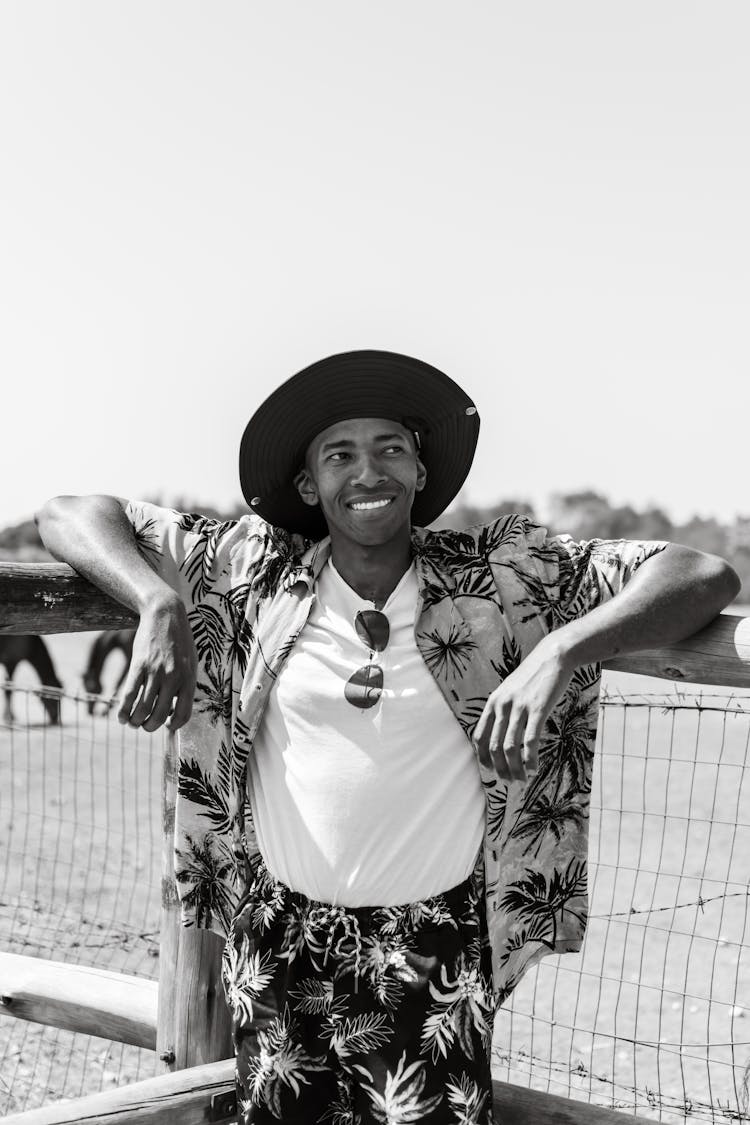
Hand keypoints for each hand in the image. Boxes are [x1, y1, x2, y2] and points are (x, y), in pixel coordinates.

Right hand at [118, 593, 197, 731]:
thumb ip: (184, 685)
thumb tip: (173, 710)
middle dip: (150, 727)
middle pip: (160, 716)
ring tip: (132, 722)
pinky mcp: (139, 665)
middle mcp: (174, 678)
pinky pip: (129, 695)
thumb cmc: (179, 641)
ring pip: (142, 709)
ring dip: (135, 722)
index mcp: (189, 679)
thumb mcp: (189, 663)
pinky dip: (123, 710)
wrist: (165, 614)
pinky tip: (120, 716)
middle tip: (145, 726)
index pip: (183, 714)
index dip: (174, 726)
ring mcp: (155, 672)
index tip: (167, 727)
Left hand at [473, 633, 573, 782]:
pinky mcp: (537, 709)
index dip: (483, 757)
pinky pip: (530, 741)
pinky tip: (534, 769)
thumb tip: (501, 731)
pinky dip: (530, 759)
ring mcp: (519, 707)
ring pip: (510, 747)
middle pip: (494, 747)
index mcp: (493, 702)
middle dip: (501, 769)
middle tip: (510, 782)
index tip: (492, 770)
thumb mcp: (511, 690)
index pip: (479, 737)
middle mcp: (502, 706)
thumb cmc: (534, 676)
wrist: (553, 656)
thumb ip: (504, 708)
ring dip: (515, 769)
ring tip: (522, 780)